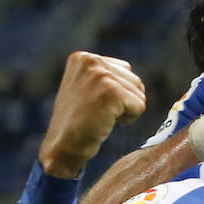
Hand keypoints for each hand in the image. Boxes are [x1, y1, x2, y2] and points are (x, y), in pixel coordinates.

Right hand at [38, 53, 147, 178]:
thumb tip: (139, 83)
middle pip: (135, 80)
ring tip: (102, 117)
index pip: (125, 70)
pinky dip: (128, 119)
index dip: (117, 93)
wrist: (64, 146)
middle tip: (98, 113)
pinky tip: (107, 122)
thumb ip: (105, 77)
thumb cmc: (77, 123)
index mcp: (83, 57)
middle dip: (123, 102)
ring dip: (126, 111)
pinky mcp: (111, 92)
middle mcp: (91, 60)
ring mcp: (101, 75)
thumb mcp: (85, 89)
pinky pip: (139, 106)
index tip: (94, 104)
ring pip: (139, 93)